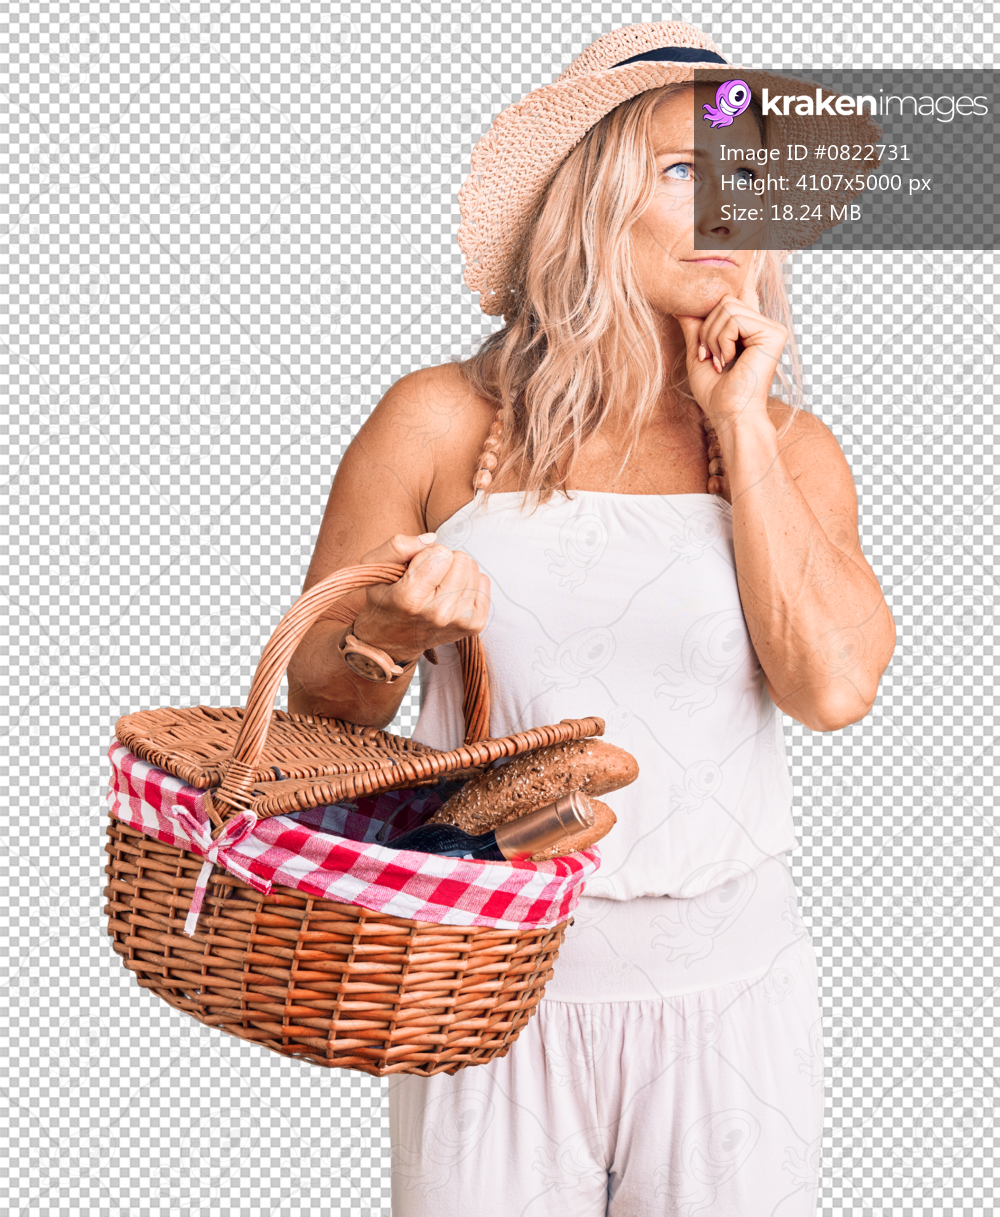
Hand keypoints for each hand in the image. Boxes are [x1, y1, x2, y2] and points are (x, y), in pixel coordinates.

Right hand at [351, 533, 490, 662]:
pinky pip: (483, 583)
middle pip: (461, 560)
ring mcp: (459, 621)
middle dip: (445, 561)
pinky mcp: (474, 625)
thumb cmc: (383, 599)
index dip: (427, 554)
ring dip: (456, 572)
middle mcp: (438, 613)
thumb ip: (398, 546)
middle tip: (428, 577)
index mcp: (410, 598)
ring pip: (473, 569)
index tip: (415, 568)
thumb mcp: (375, 567)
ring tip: (437, 587)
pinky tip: (451, 594)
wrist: (390, 641)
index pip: (440, 553)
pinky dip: (469, 583)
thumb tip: (432, 539)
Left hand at [673, 264, 787, 432]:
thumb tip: (682, 302)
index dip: (749, 259)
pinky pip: (734, 318)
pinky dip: (722, 340)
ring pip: (726, 307)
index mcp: (748, 327)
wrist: (730, 416)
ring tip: (721, 362)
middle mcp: (762, 323)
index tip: (751, 235)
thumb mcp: (698, 353)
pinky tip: (730, 361)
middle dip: (707, 330)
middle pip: (722, 299)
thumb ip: (695, 326)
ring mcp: (771, 327)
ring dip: (713, 338)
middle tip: (712, 359)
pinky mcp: (774, 333)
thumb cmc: (716, 393)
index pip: (744, 290)